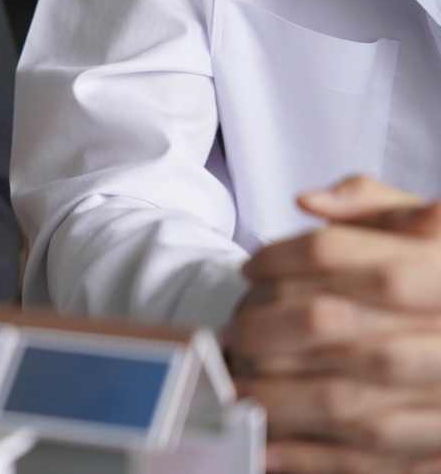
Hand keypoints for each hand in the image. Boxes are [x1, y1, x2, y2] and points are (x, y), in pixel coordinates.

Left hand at [230, 176, 440, 471]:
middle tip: (229, 333)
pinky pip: (364, 459)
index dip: (282, 257)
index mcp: (438, 268)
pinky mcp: (434, 451)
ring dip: (274, 395)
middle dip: (264, 329)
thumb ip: (369, 205)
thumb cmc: (435, 277)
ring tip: (234, 388)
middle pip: (329, 322)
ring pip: (342, 396)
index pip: (339, 252)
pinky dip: (307, 457)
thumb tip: (308, 201)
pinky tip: (265, 449)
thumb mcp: (417, 230)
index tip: (247, 268)